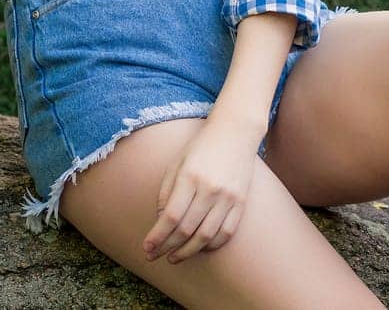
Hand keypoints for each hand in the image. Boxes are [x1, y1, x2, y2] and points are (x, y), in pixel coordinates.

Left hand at [142, 116, 261, 263]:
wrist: (235, 132)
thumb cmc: (200, 147)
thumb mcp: (176, 164)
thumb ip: (166, 193)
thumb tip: (160, 222)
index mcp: (190, 176)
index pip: (172, 216)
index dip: (158, 236)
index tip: (147, 248)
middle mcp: (210, 189)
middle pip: (187, 230)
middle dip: (168, 247)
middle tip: (155, 256)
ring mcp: (228, 197)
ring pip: (207, 236)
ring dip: (188, 252)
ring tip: (174, 257)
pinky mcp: (241, 203)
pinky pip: (226, 232)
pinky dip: (211, 245)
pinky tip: (199, 248)